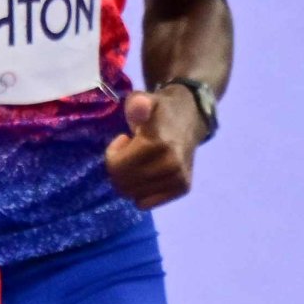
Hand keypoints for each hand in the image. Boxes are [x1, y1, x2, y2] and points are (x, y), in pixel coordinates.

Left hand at [104, 89, 200, 206]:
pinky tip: (148, 174)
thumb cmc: (160, 111)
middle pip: (123, 184)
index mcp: (158, 144)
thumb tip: (140, 107)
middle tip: (130, 152)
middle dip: (119, 169)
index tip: (123, 139)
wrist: (190, 118)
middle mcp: (171, 165)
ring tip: (140, 161)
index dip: (113, 154)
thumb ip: (138, 103)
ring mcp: (178, 179)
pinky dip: (141, 192)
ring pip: (133, 195)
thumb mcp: (145, 100)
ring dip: (130, 180)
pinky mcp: (183, 188)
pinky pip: (146, 204)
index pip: (116, 167)